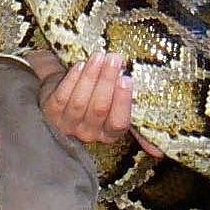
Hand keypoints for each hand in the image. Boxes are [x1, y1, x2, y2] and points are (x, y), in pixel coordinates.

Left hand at [34, 50, 163, 155]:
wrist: (61, 90)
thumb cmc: (94, 98)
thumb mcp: (114, 112)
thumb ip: (135, 126)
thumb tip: (159, 154)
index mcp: (108, 135)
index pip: (118, 123)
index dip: (122, 102)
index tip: (127, 78)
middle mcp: (88, 134)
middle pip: (99, 109)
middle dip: (107, 81)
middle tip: (114, 58)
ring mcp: (67, 124)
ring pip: (80, 102)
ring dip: (91, 76)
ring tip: (99, 56)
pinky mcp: (50, 112)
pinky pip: (62, 97)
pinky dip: (72, 80)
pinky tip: (80, 65)